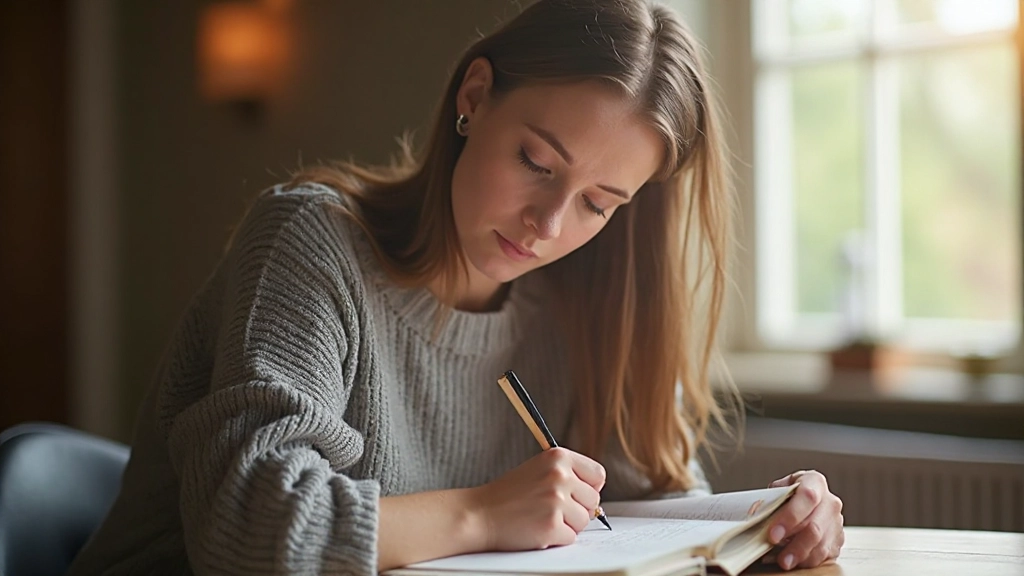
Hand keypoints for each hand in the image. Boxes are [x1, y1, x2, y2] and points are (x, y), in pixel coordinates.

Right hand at [466, 447, 605, 551]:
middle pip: (593, 501)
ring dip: (566, 525)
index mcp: (558, 457)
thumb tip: (596, 499)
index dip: (590, 488)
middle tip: (551, 509)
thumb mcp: (538, 470)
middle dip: (577, 509)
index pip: (598, 474)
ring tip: (541, 517)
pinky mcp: (551, 525)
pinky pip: (570, 538)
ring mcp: (556, 500)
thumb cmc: (507, 495)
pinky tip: (536, 528)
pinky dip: (555, 539)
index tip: (577, 495)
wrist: (478, 514)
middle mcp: (560, 475)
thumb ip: (567, 475)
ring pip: (584, 521)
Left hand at [764, 470, 843, 570]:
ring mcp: (836, 523)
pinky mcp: (837, 541)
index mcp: (815, 482)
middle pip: (815, 527)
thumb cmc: (789, 494)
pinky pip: (823, 556)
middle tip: (777, 554)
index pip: (807, 497)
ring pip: (820, 545)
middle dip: (793, 544)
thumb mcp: (778, 489)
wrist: (806, 500)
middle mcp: (830, 502)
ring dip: (799, 556)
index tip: (773, 533)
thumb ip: (771, 499)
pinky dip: (805, 561)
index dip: (790, 516)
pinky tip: (791, 561)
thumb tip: (757, 514)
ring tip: (782, 561)